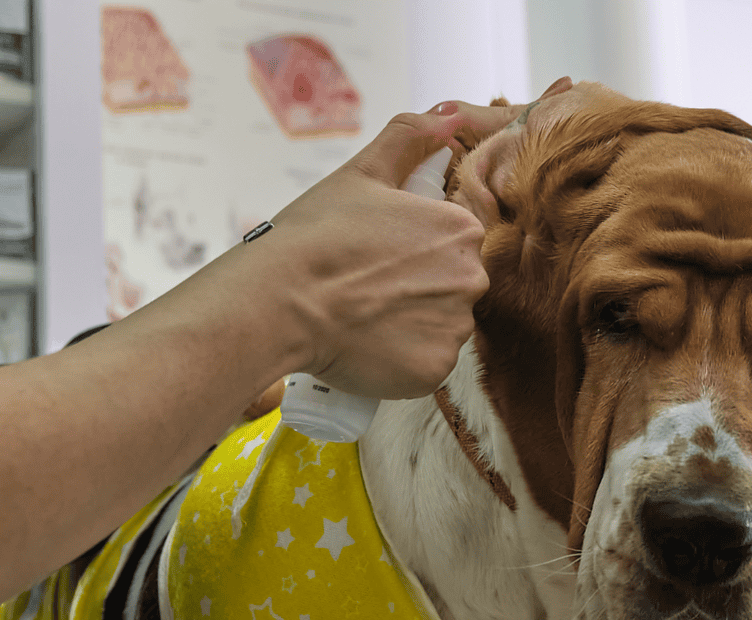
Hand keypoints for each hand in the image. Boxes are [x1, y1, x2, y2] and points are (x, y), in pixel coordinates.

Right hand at [263, 77, 572, 400]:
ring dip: (412, 327)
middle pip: (453, 289)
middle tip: (369, 289)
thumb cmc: (316, 237)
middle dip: (418, 291)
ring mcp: (454, 329)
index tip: (381, 259)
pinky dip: (403, 362)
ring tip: (366, 318)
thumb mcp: (362, 172)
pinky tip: (370, 346)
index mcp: (460, 229)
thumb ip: (411, 137)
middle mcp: (470, 279)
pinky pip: (426, 366)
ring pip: (441, 329)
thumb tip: (449, 116)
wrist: (281, 303)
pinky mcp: (434, 371)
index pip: (455, 246)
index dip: (415, 253)